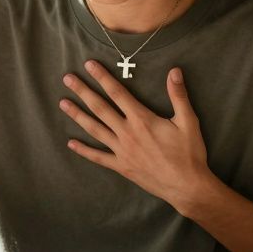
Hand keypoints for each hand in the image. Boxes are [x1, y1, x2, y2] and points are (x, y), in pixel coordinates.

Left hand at [60, 61, 219, 213]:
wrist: (187, 186)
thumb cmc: (189, 154)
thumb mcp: (188, 122)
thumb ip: (178, 96)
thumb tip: (174, 71)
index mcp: (142, 119)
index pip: (118, 93)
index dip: (102, 77)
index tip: (89, 65)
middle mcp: (127, 133)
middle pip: (100, 108)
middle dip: (83, 91)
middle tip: (67, 79)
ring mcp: (122, 151)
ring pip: (94, 129)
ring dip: (78, 115)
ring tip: (63, 103)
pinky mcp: (122, 166)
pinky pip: (98, 157)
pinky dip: (84, 150)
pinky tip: (71, 143)